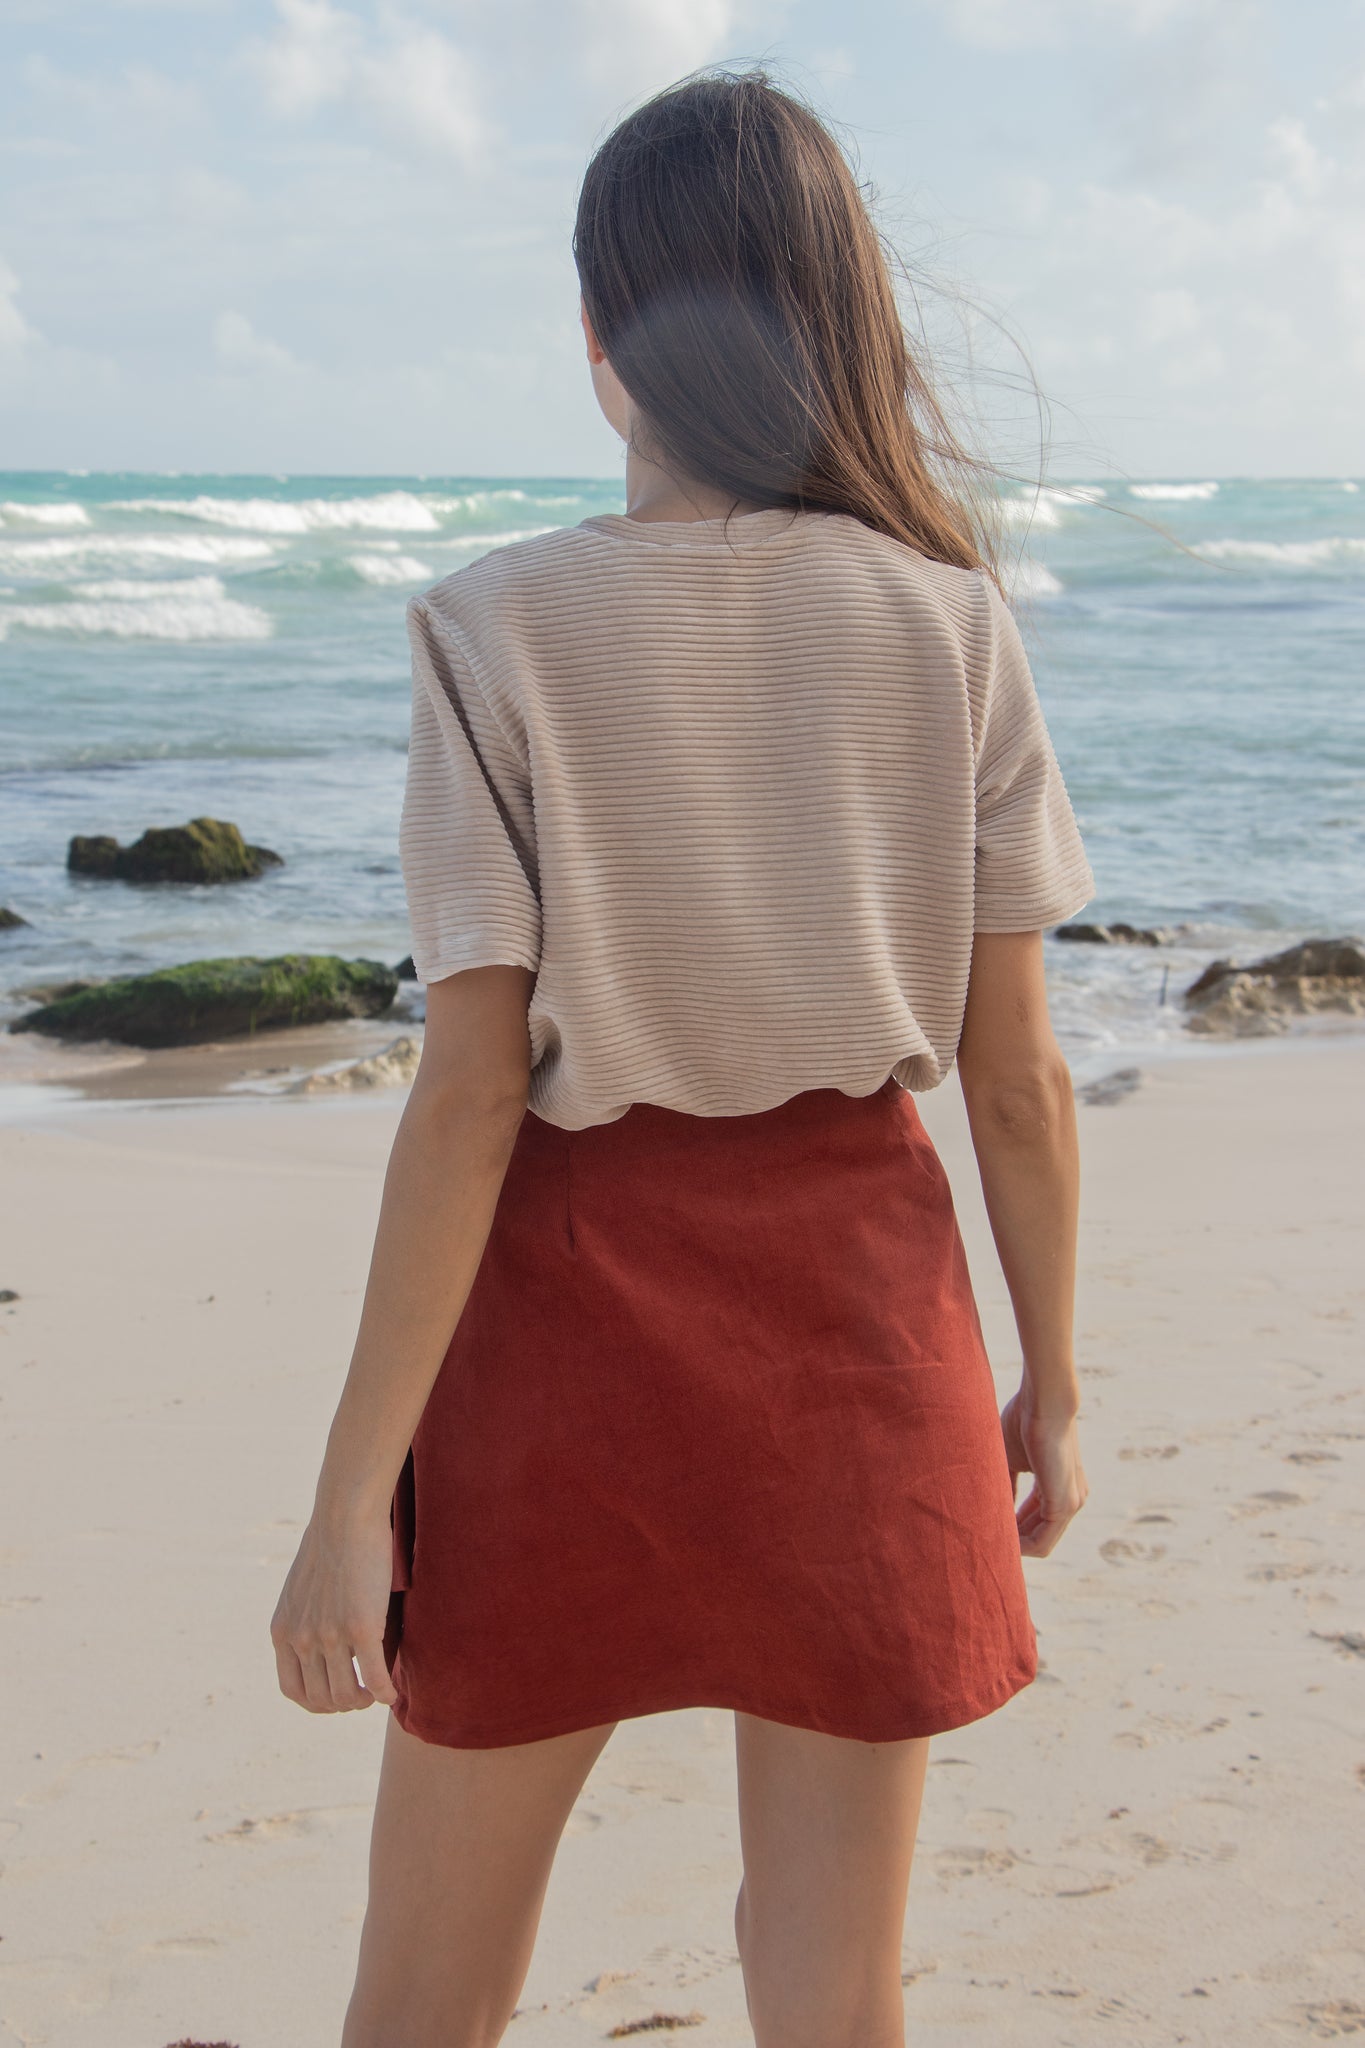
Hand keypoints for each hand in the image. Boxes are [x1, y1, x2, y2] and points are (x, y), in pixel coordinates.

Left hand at [270, 1505, 399, 1712]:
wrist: (345, 1515)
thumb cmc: (330, 1542)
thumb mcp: (301, 1588)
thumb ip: (305, 1618)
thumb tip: (325, 1640)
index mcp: (283, 1631)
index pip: (292, 1690)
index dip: (316, 1702)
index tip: (336, 1695)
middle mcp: (302, 1639)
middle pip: (321, 1699)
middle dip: (343, 1704)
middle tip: (363, 1694)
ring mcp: (330, 1636)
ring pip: (347, 1695)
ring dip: (364, 1701)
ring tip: (376, 1692)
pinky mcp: (361, 1628)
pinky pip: (374, 1677)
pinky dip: (385, 1692)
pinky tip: (393, 1693)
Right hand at [1000, 1389, 1088, 1557]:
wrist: (1044, 1401)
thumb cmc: (1025, 1420)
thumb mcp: (1010, 1458)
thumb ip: (1005, 1484)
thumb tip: (990, 1506)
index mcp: (1059, 1486)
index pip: (1036, 1518)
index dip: (1012, 1527)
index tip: (989, 1527)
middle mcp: (1071, 1498)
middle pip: (1040, 1534)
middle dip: (1013, 1541)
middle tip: (984, 1541)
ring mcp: (1071, 1503)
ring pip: (1041, 1541)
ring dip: (1015, 1545)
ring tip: (987, 1542)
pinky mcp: (1065, 1504)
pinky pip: (1042, 1540)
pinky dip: (1021, 1545)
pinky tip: (999, 1539)